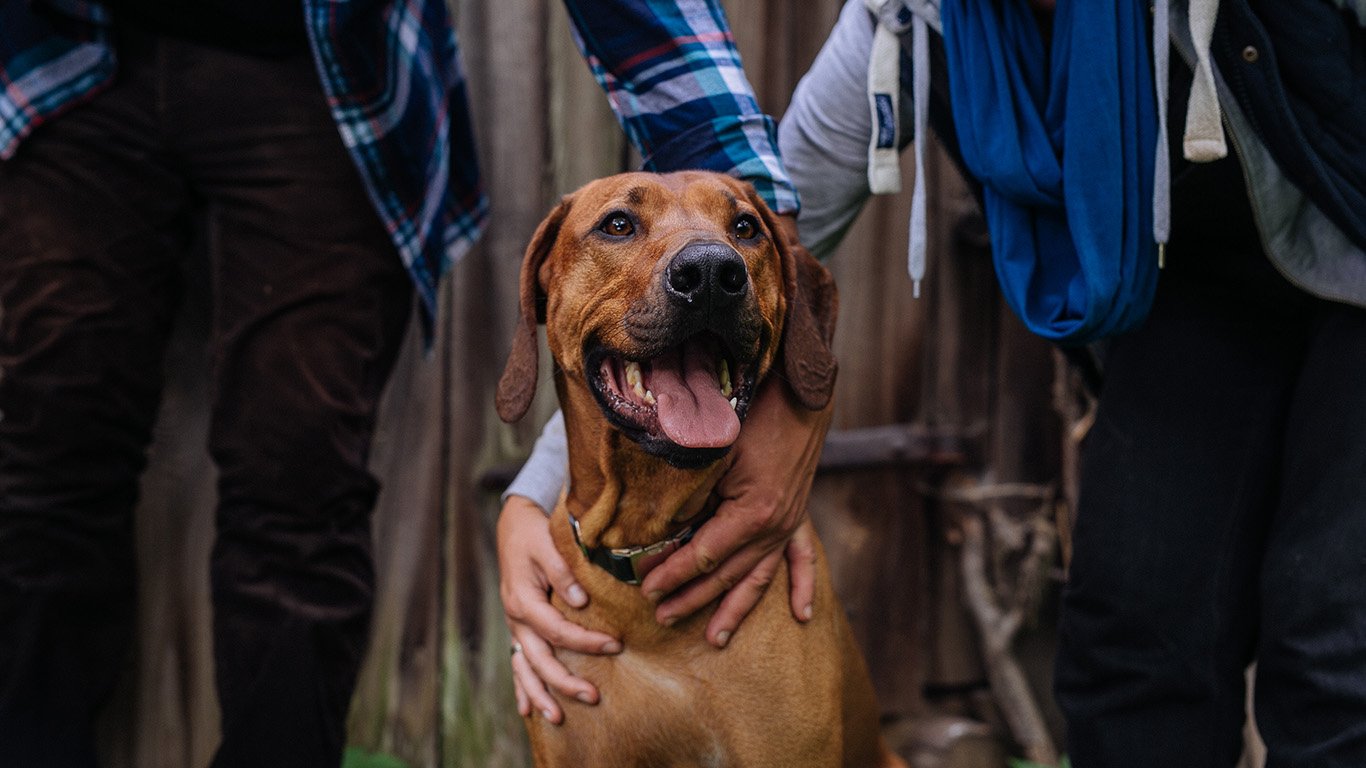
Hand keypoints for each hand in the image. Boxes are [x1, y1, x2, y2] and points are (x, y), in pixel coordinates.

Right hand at [497, 494, 622, 722]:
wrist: (514, 525)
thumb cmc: (535, 533)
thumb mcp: (548, 545)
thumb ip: (563, 573)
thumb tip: (579, 602)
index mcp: (523, 600)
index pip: (557, 630)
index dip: (586, 642)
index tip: (615, 646)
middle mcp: (515, 618)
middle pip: (540, 659)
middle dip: (565, 681)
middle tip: (594, 697)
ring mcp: (514, 626)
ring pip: (525, 668)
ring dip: (540, 694)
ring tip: (557, 718)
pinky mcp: (518, 628)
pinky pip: (518, 663)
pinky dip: (522, 687)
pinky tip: (527, 710)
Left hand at [638, 373, 832, 646]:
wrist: (797, 392)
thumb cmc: (749, 416)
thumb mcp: (711, 454)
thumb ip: (688, 494)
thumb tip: (656, 527)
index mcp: (751, 514)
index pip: (704, 557)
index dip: (672, 574)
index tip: (644, 587)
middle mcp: (775, 527)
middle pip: (727, 575)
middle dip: (692, 598)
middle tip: (661, 616)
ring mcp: (790, 523)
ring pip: (758, 576)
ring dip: (736, 607)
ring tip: (715, 636)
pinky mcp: (798, 514)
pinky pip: (802, 558)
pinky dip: (802, 586)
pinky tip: (801, 613)